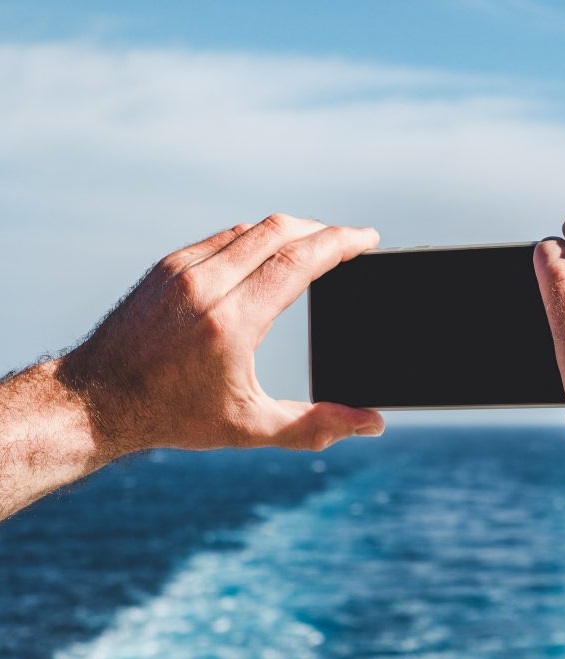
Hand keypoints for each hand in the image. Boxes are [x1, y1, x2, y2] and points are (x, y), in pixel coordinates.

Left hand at [57, 213, 384, 457]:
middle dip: (323, 230)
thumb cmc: (173, 416)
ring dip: (290, 231)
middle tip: (350, 241)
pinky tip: (268, 254)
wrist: (96, 399)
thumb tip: (372, 424)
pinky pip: (223, 237)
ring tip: (315, 247)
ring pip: (250, 229)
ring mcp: (182, 270)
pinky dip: (255, 239)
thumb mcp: (251, 428)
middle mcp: (205, 285)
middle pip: (279, 230)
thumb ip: (316, 426)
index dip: (341, 242)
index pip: (298, 259)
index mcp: (231, 321)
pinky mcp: (167, 266)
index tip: (368, 238)